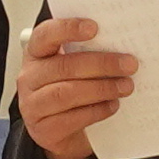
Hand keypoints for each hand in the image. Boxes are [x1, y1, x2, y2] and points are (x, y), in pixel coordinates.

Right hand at [14, 16, 134, 158]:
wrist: (61, 131)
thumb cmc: (71, 89)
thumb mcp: (74, 67)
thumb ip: (88, 52)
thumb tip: (122, 45)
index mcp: (36, 53)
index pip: (45, 35)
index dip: (67, 29)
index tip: (94, 27)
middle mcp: (29, 78)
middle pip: (64, 66)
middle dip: (101, 64)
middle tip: (129, 64)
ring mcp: (32, 105)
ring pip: (67, 93)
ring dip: (101, 88)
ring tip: (126, 86)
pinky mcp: (43, 130)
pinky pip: (72, 118)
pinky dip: (97, 111)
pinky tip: (113, 105)